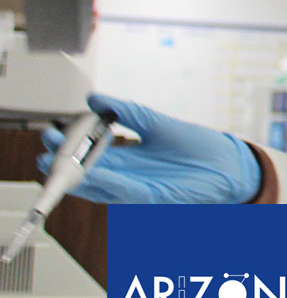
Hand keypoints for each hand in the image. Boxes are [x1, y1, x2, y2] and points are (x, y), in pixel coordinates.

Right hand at [39, 93, 260, 203]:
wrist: (230, 163)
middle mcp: (130, 175)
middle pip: (89, 173)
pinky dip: (112, 183)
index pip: (90, 154)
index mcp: (128, 157)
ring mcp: (140, 189)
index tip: (51, 135)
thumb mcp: (155, 122)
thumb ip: (126, 112)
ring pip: (102, 187)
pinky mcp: (156, 198)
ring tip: (59, 166)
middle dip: (65, 165)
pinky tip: (98, 173)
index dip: (70, 148)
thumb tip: (94, 99)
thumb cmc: (198, 146)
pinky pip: (128, 192)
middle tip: (45, 153)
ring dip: (80, 178)